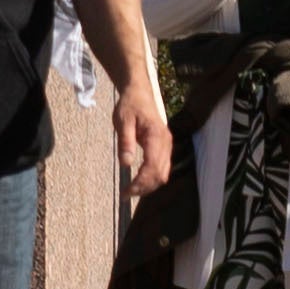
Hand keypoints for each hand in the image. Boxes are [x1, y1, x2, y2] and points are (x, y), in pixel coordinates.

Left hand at [114, 85, 174, 203]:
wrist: (139, 94)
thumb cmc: (129, 106)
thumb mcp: (122, 121)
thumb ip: (125, 142)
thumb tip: (126, 164)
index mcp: (156, 136)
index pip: (152, 167)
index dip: (140, 183)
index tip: (126, 192)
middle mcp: (166, 143)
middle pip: (160, 174)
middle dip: (144, 188)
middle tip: (125, 194)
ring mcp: (167, 146)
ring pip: (163, 174)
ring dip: (148, 186)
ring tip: (131, 191)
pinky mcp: (165, 148)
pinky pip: (162, 169)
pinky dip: (152, 179)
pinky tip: (139, 183)